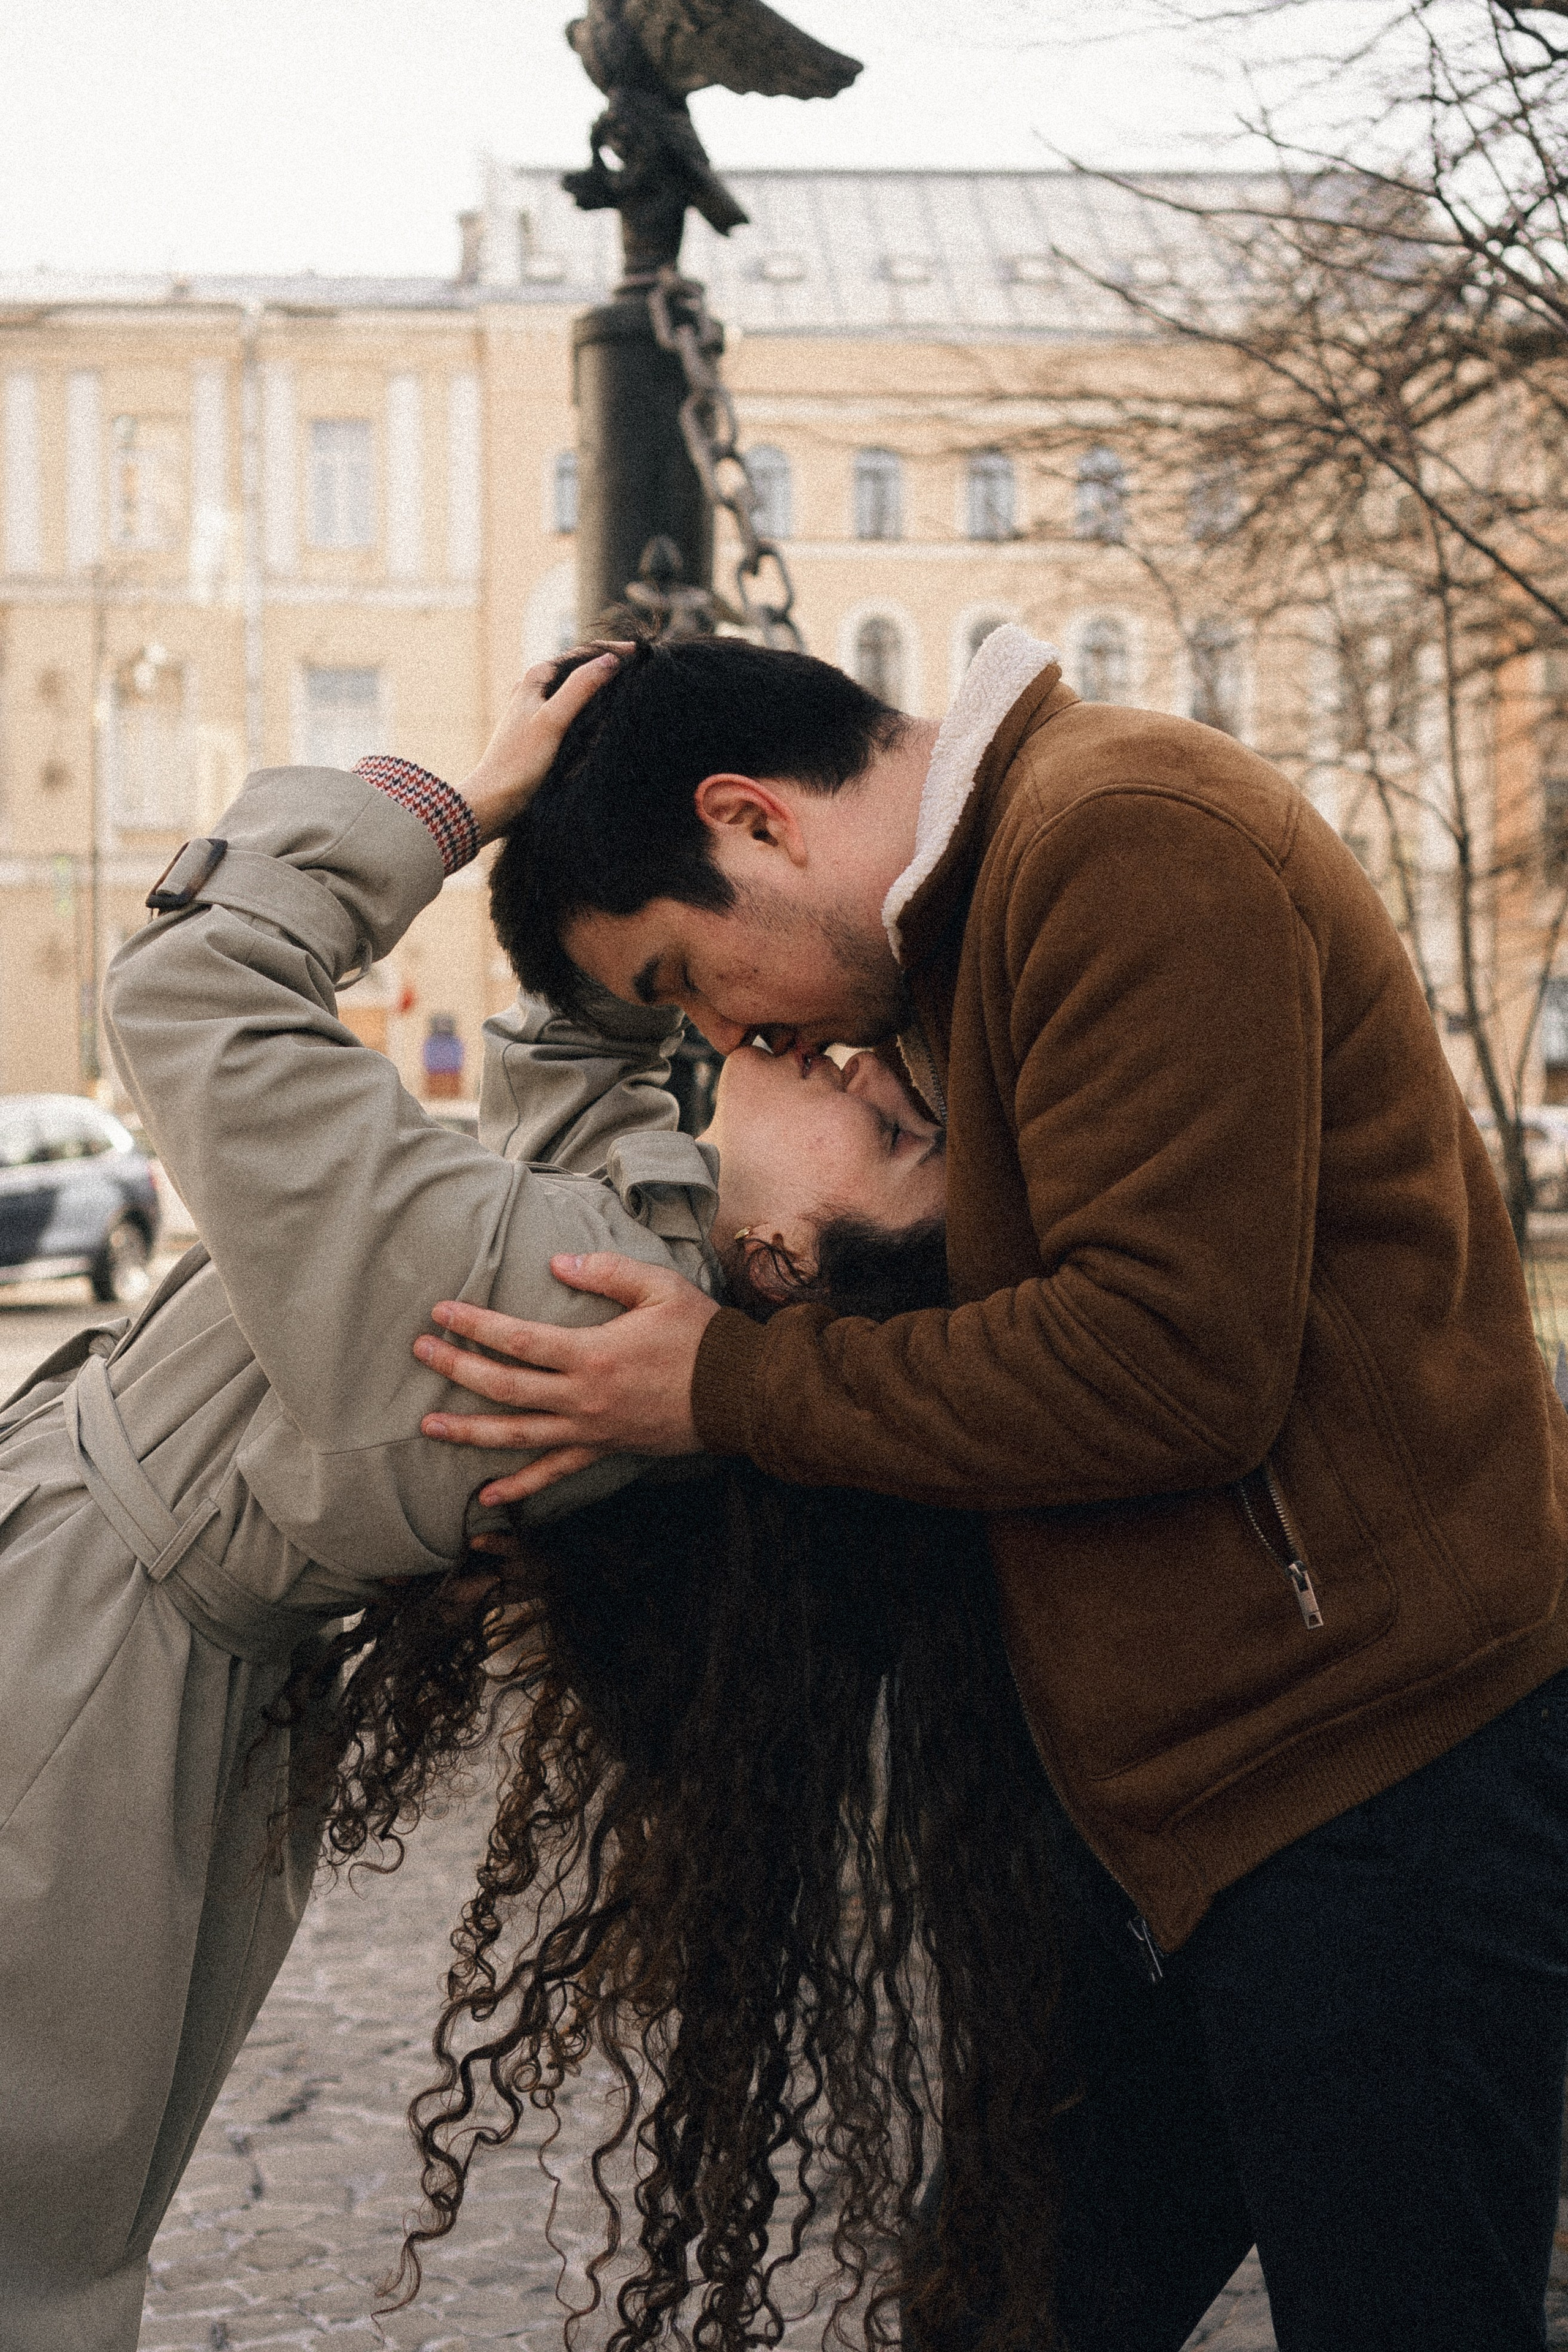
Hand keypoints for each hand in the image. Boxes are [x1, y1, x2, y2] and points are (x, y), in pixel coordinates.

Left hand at [413, 1252, 719, 1503]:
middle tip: (420, 1352)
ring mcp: (590, 1430)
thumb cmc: (701, 1334)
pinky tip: (487, 1496)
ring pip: (517, 1436)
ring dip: (469, 1432)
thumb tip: (556, 1264)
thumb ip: (606, 1273)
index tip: (440, 1313)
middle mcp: (583, 1398)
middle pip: (505, 1387)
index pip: (517, 1340)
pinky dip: (520, 1487)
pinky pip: (555, 1473)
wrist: (740, 1391)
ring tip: (428, 1425)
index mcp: (592, 1353)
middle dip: (457, 1369)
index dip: (474, 1326)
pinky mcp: (604, 1450)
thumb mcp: (659, 1287)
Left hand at [459, 645, 633, 844]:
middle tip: (643, 672)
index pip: (583, 653)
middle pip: (580, 669)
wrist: (495, 800)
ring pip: (577, 691)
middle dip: (610, 667)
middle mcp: (535, 688)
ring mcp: (537, 709)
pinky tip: (606, 722)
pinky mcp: (541, 731)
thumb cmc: (520, 762)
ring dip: (602, 690)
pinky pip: (574, 713)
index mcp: (537, 677)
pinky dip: (593, 712)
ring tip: (631, 692)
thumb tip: (611, 661)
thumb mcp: (553, 720)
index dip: (614, 650)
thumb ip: (580, 688)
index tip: (644, 654)